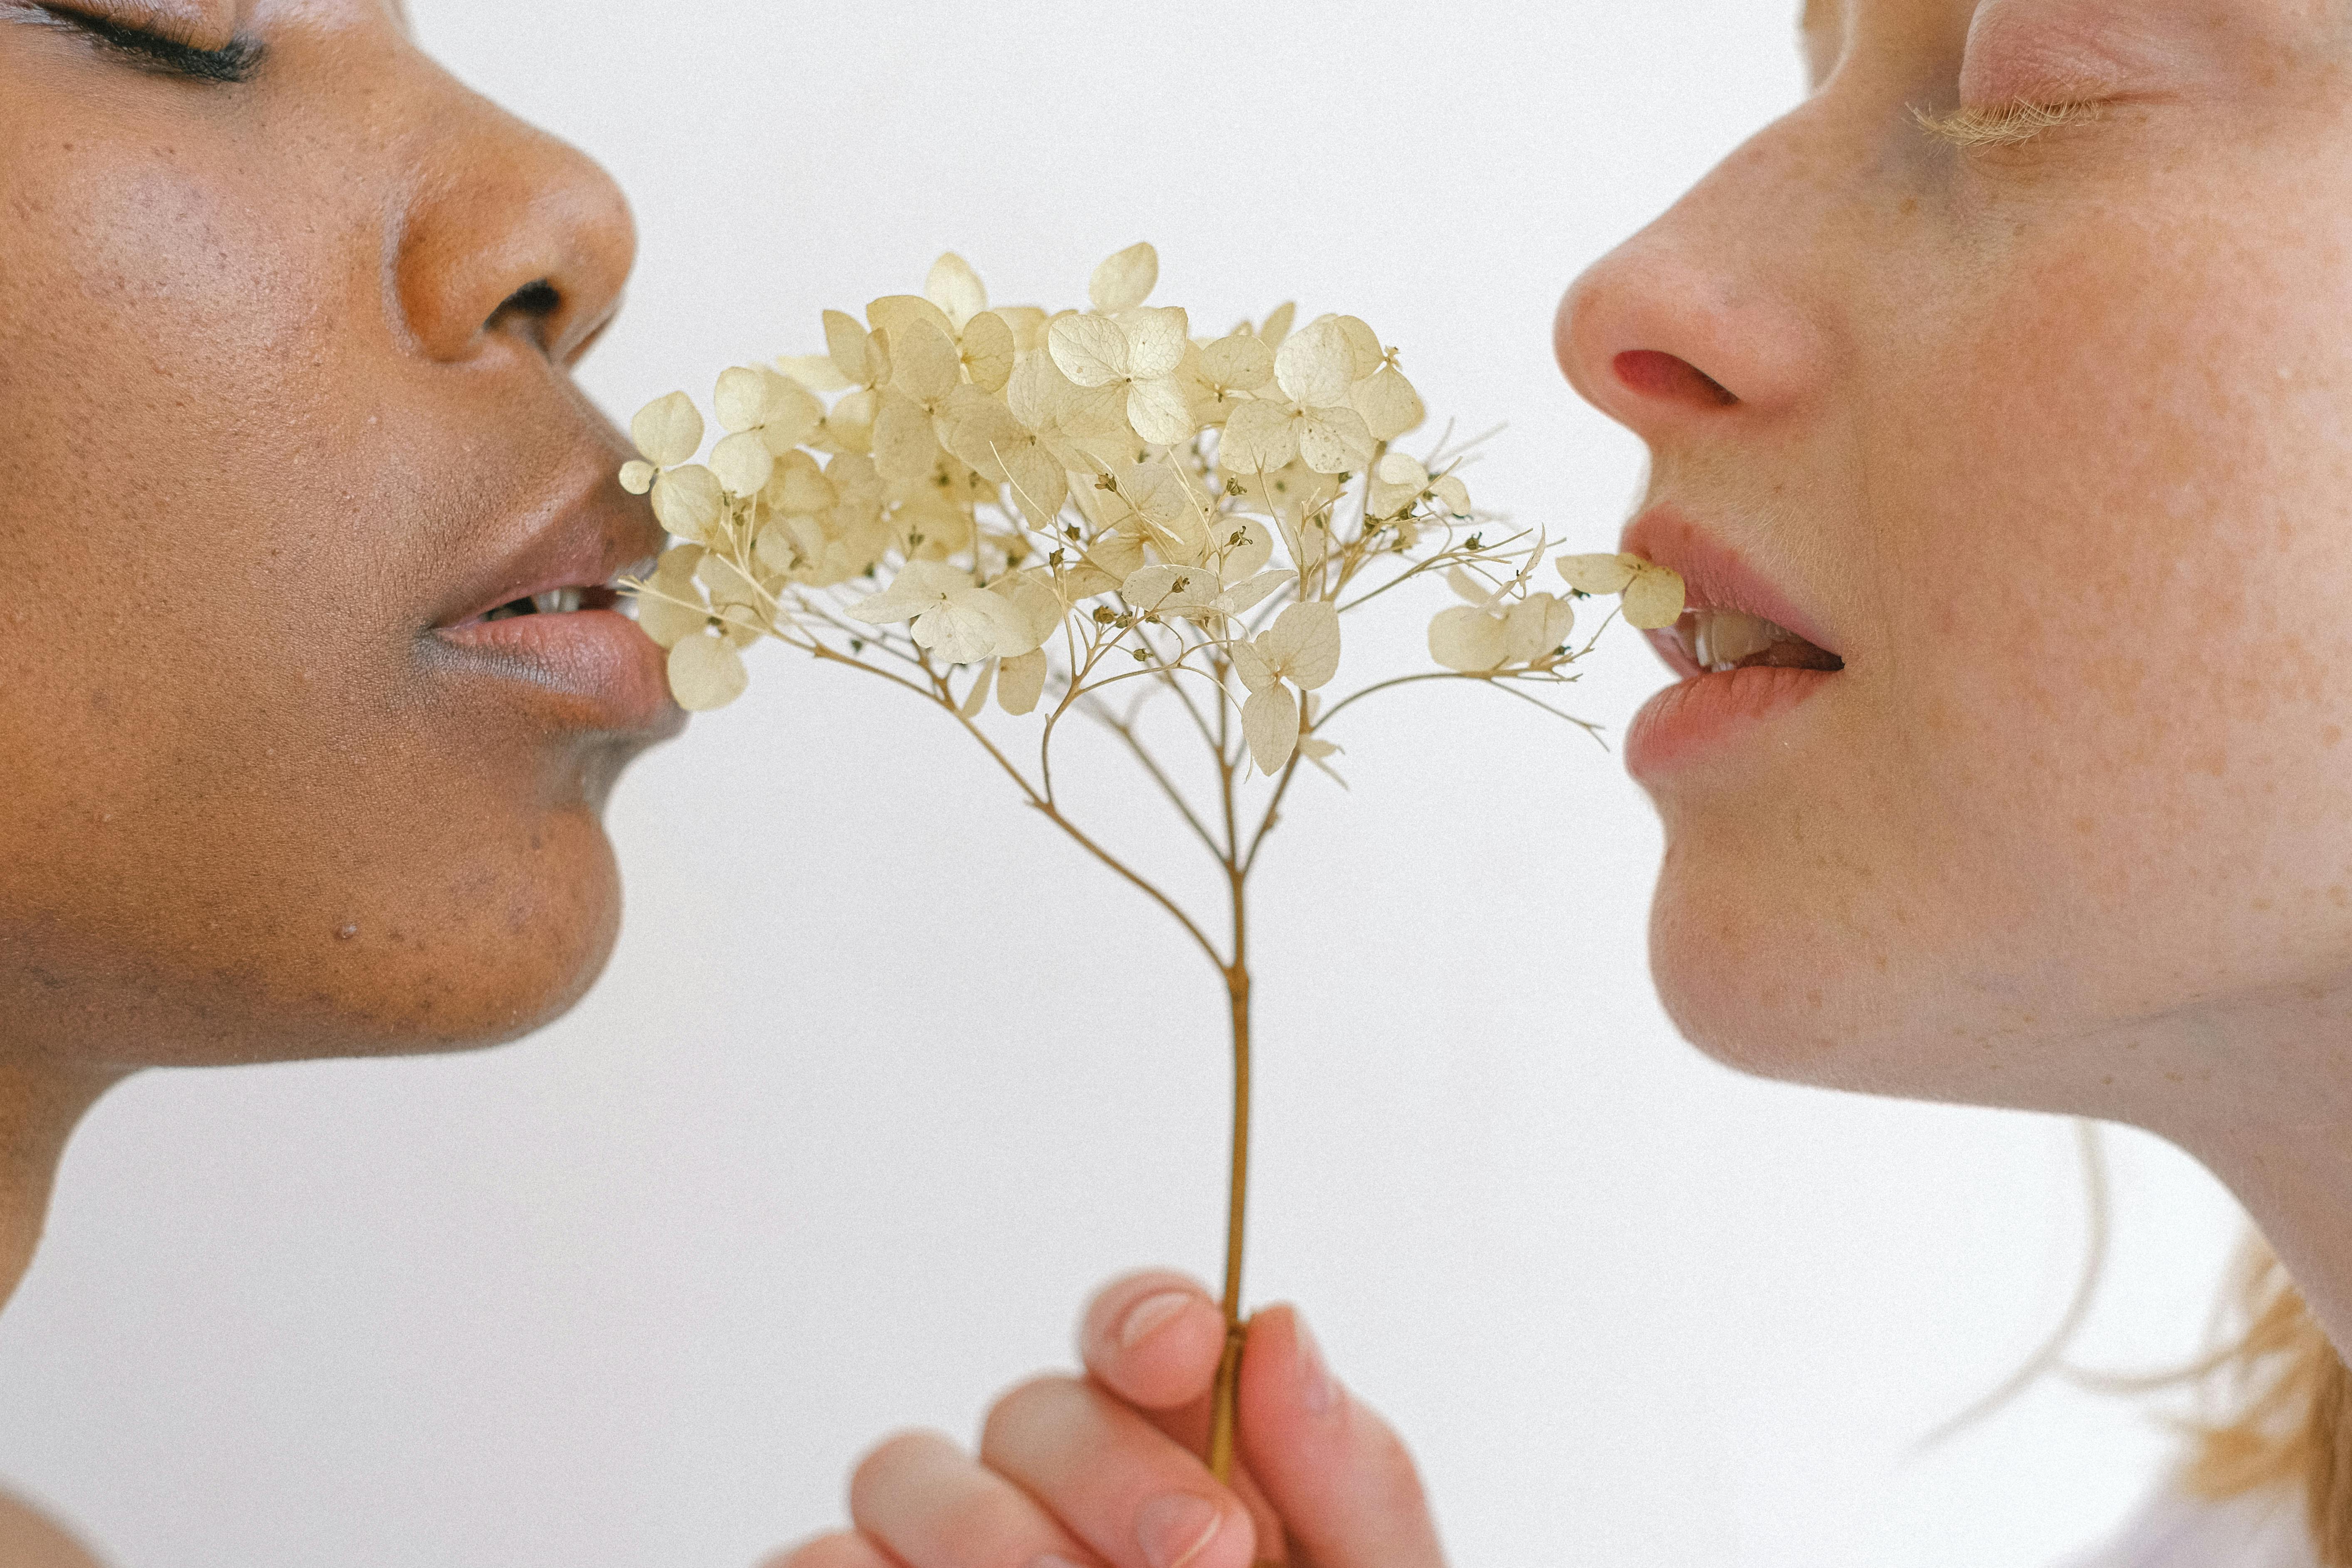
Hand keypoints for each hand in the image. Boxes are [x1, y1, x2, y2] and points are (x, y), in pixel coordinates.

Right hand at [768, 1269, 1445, 1567]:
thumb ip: (1351, 1482)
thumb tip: (1279, 1324)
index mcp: (1188, 1472)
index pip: (1137, 1337)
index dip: (1144, 1316)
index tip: (1184, 1350)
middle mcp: (1054, 1507)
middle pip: (1028, 1405)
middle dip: (1109, 1463)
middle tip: (1203, 1555)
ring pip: (902, 1469)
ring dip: (990, 1532)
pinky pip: (816, 1560)